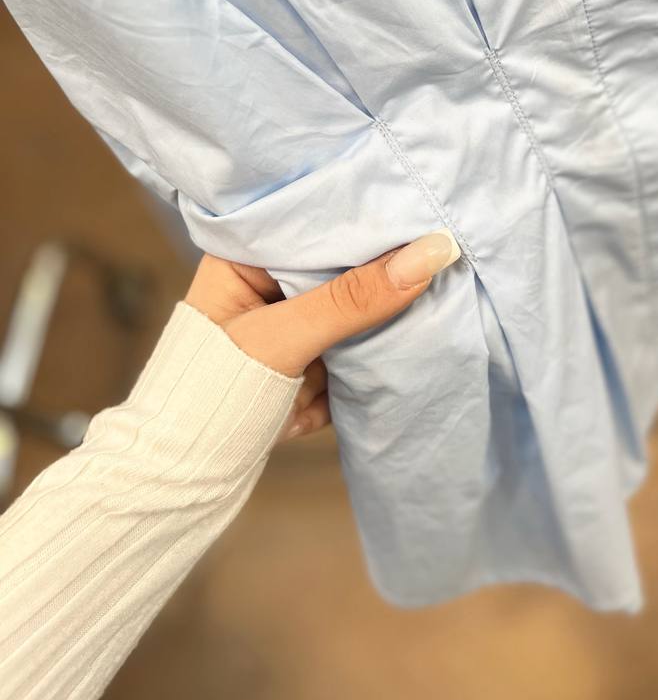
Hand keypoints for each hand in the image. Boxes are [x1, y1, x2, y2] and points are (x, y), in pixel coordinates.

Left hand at [184, 229, 460, 441]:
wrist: (183, 480)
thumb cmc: (209, 396)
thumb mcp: (283, 338)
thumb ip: (353, 298)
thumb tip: (431, 252)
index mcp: (245, 256)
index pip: (318, 220)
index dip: (367, 220)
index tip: (421, 218)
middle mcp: (267, 284)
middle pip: (343, 269)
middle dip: (377, 285)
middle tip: (432, 271)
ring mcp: (290, 327)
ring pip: (355, 314)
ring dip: (373, 335)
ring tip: (390, 336)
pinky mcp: (308, 363)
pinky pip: (354, 352)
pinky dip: (361, 370)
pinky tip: (353, 383)